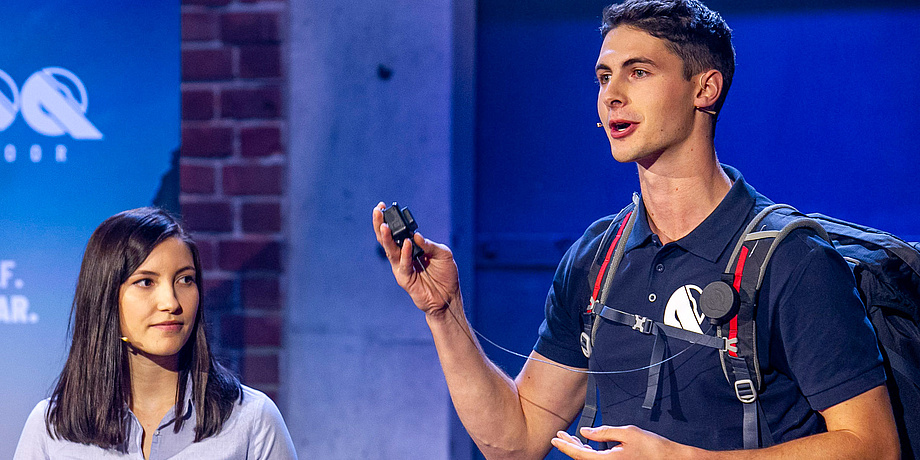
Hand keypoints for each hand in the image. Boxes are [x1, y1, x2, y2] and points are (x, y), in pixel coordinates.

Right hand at [373, 202, 459, 313]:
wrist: (449, 297)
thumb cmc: (446, 275)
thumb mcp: (443, 254)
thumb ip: (429, 245)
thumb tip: (415, 235)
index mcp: (411, 248)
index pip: (397, 232)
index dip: (390, 220)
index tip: (383, 206)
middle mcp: (404, 256)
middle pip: (388, 239)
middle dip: (380, 225)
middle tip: (377, 211)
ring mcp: (402, 268)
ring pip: (391, 251)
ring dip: (387, 238)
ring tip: (384, 226)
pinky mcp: (405, 279)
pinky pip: (403, 265)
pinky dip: (405, 254)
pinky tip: (407, 244)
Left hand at [552, 426, 692, 459]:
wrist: (669, 458)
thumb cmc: (653, 447)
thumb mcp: (628, 433)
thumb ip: (604, 431)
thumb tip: (586, 431)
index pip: (580, 454)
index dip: (566, 446)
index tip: (556, 439)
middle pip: (582, 458)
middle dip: (569, 446)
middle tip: (559, 436)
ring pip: (589, 459)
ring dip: (579, 448)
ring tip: (570, 438)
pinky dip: (589, 451)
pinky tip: (586, 443)